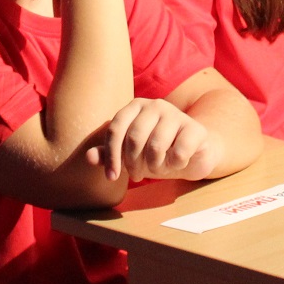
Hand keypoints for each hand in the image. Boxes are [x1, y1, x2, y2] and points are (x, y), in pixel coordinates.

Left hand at [86, 98, 221, 180]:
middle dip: (133, 163)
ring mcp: (177, 114)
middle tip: (137, 175)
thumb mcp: (130, 154)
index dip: (111, 155)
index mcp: (136, 106)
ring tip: (158, 168)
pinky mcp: (195, 128)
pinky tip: (177, 163)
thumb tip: (89, 157)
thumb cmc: (157, 151)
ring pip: (156, 146)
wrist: (194, 152)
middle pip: (134, 138)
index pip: (115, 129)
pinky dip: (175, 165)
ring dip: (155, 166)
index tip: (111, 177)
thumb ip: (109, 154)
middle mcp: (155, 105)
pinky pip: (178, 153)